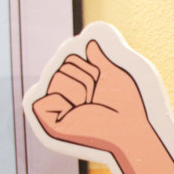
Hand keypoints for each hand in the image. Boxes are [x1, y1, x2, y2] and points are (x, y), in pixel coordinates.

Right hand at [32, 40, 151, 154]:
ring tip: (90, 107)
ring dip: (80, 90)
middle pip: (63, 66)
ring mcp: (56, 110)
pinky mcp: (48, 123)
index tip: (102, 85)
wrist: (129, 129)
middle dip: (85, 79)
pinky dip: (63, 103)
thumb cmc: (127, 107)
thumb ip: (100, 59)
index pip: (71, 58)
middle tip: (97, 99)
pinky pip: (44, 96)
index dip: (91, 69)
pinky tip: (75, 116)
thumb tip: (91, 44)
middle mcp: (65, 97)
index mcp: (78, 86)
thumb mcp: (114, 76)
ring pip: (57, 78)